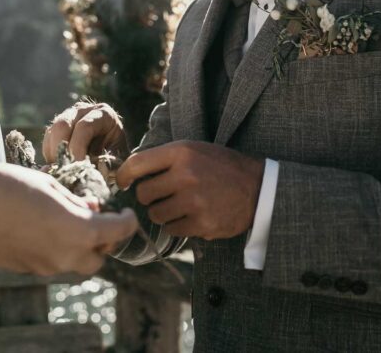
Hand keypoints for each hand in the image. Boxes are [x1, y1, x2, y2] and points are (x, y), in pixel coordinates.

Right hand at [0, 164, 136, 275]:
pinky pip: (52, 261)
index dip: (127, 220)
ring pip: (75, 262)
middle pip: (98, 257)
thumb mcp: (46, 184)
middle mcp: (64, 256)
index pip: (118, 232)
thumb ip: (74, 200)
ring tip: (66, 215)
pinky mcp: (24, 268)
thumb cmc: (2, 185)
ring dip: (79, 244)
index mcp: (77, 231)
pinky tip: (41, 224)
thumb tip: (91, 208)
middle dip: (103, 239)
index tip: (126, 212)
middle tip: (96, 215)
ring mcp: (43, 266)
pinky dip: (57, 247)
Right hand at [43, 101, 129, 162]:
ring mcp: (68, 116)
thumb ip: (110, 166)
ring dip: (54, 154)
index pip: (84, 127)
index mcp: (103, 113)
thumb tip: (91, 172)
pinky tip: (61, 167)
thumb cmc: (118, 157)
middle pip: (63, 125)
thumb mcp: (120, 161)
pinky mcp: (57, 128)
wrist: (112, 154)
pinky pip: (47, 141)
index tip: (78, 166)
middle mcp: (83, 110)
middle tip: (67, 170)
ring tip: (65, 170)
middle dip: (62, 149)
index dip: (78, 148)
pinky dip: (50, 156)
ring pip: (52, 132)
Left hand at [116, 140, 264, 239]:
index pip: (137, 164)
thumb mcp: (195, 150)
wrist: (258, 188)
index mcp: (181, 152)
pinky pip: (173, 230)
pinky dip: (179, 226)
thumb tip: (128, 174)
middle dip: (150, 197)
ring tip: (182, 205)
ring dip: (164, 213)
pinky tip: (194, 216)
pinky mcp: (202, 224)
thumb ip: (165, 159)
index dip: (123, 176)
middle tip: (164, 195)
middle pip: (144, 194)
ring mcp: (194, 201)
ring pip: (156, 215)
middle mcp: (185, 175)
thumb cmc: (221, 167)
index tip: (122, 183)